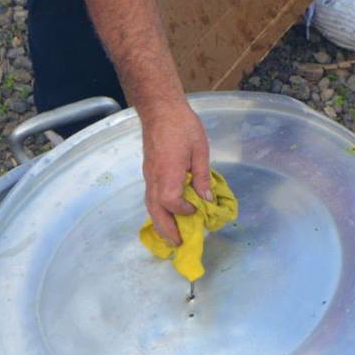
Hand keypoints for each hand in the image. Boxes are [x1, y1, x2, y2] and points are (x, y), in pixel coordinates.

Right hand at [140, 98, 211, 245]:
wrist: (160, 110)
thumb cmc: (182, 126)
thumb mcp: (199, 150)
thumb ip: (202, 177)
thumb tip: (206, 199)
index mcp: (168, 174)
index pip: (173, 203)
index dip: (185, 211)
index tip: (197, 210)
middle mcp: (154, 178)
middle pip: (156, 211)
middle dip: (166, 230)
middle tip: (178, 244)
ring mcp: (148, 176)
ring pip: (150, 206)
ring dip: (160, 223)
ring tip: (172, 235)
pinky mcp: (148, 172)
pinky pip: (150, 197)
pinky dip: (157, 210)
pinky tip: (166, 214)